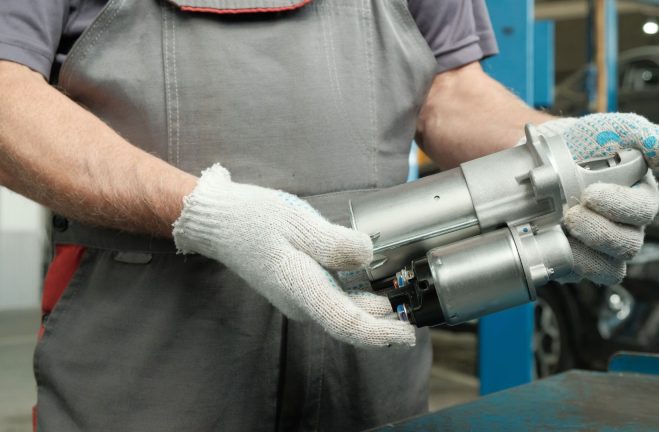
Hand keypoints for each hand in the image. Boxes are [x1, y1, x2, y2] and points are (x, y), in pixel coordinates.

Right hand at [172, 164, 413, 346]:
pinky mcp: (298, 288)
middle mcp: (302, 302)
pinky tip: (374, 283)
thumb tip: (368, 255)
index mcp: (302, 289)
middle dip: (384, 322)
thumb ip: (335, 243)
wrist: (219, 222)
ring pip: (343, 311)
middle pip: (350, 321)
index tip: (408, 333)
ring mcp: (299, 297)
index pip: (348, 323)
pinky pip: (333, 299)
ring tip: (401, 296)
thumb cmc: (255, 218)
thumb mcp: (298, 222)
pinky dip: (357, 296)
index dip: (381, 332)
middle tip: (415, 311)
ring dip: (373, 309)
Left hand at [534, 113, 658, 284]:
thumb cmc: (583, 147)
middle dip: (600, 230)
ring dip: (588, 251)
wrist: (543, 161)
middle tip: (572, 213)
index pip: (644, 209)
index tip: (591, 193)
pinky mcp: (581, 262)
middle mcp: (625, 227)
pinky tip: (557, 245)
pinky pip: (584, 274)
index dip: (621, 205)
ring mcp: (603, 248)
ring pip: (610, 265)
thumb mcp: (609, 129)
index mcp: (638, 196)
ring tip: (564, 228)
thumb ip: (639, 133)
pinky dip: (572, 265)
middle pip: (628, 243)